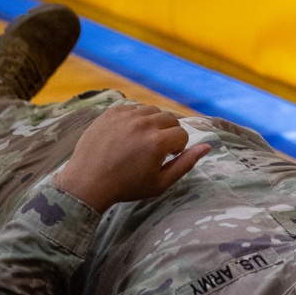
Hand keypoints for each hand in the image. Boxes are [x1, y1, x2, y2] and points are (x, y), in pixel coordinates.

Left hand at [54, 103, 210, 213]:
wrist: (87, 182)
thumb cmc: (126, 186)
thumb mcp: (160, 183)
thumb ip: (186, 163)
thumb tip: (208, 146)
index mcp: (157, 142)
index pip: (182, 135)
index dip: (177, 149)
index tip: (165, 158)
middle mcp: (144, 124)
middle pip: (170, 119)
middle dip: (168, 133)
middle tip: (155, 150)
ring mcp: (126, 115)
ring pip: (153, 111)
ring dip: (154, 123)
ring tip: (142, 141)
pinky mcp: (112, 111)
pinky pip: (134, 108)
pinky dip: (136, 119)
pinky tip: (127, 135)